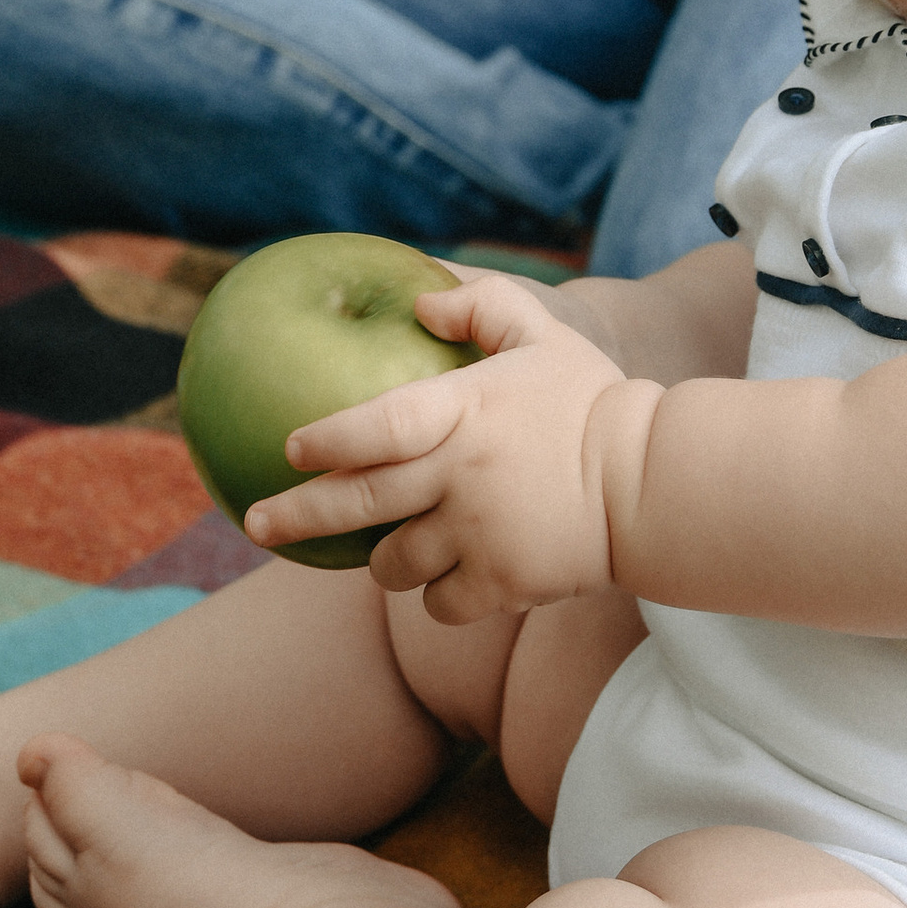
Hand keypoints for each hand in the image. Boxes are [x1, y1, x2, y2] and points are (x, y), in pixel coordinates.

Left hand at [245, 274, 660, 622]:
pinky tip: (448, 579)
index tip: (289, 449)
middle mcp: (460, 476)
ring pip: (394, 565)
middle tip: (255, 524)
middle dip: (294, 517)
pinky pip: (440, 604)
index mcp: (464, 412)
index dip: (325, 440)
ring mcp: (478, 535)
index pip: (373, 427)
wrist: (652, 483)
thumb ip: (483, 308)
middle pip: (355, 507)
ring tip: (389, 550)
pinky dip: (436, 596)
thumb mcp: (544, 335)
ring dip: (384, 560)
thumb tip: (422, 303)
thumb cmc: (592, 401)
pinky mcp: (502, 584)